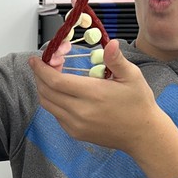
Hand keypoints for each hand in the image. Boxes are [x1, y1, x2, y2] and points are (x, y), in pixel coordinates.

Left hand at [29, 40, 163, 156]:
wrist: (142, 134)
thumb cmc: (138, 104)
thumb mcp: (132, 76)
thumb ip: (116, 60)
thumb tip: (110, 44)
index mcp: (93, 94)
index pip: (56, 81)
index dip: (41, 69)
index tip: (35, 60)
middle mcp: (80, 112)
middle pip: (46, 92)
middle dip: (39, 76)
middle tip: (43, 64)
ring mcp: (75, 125)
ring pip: (47, 104)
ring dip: (43, 89)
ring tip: (49, 76)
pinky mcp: (75, 132)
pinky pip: (55, 114)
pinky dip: (52, 101)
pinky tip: (61, 92)